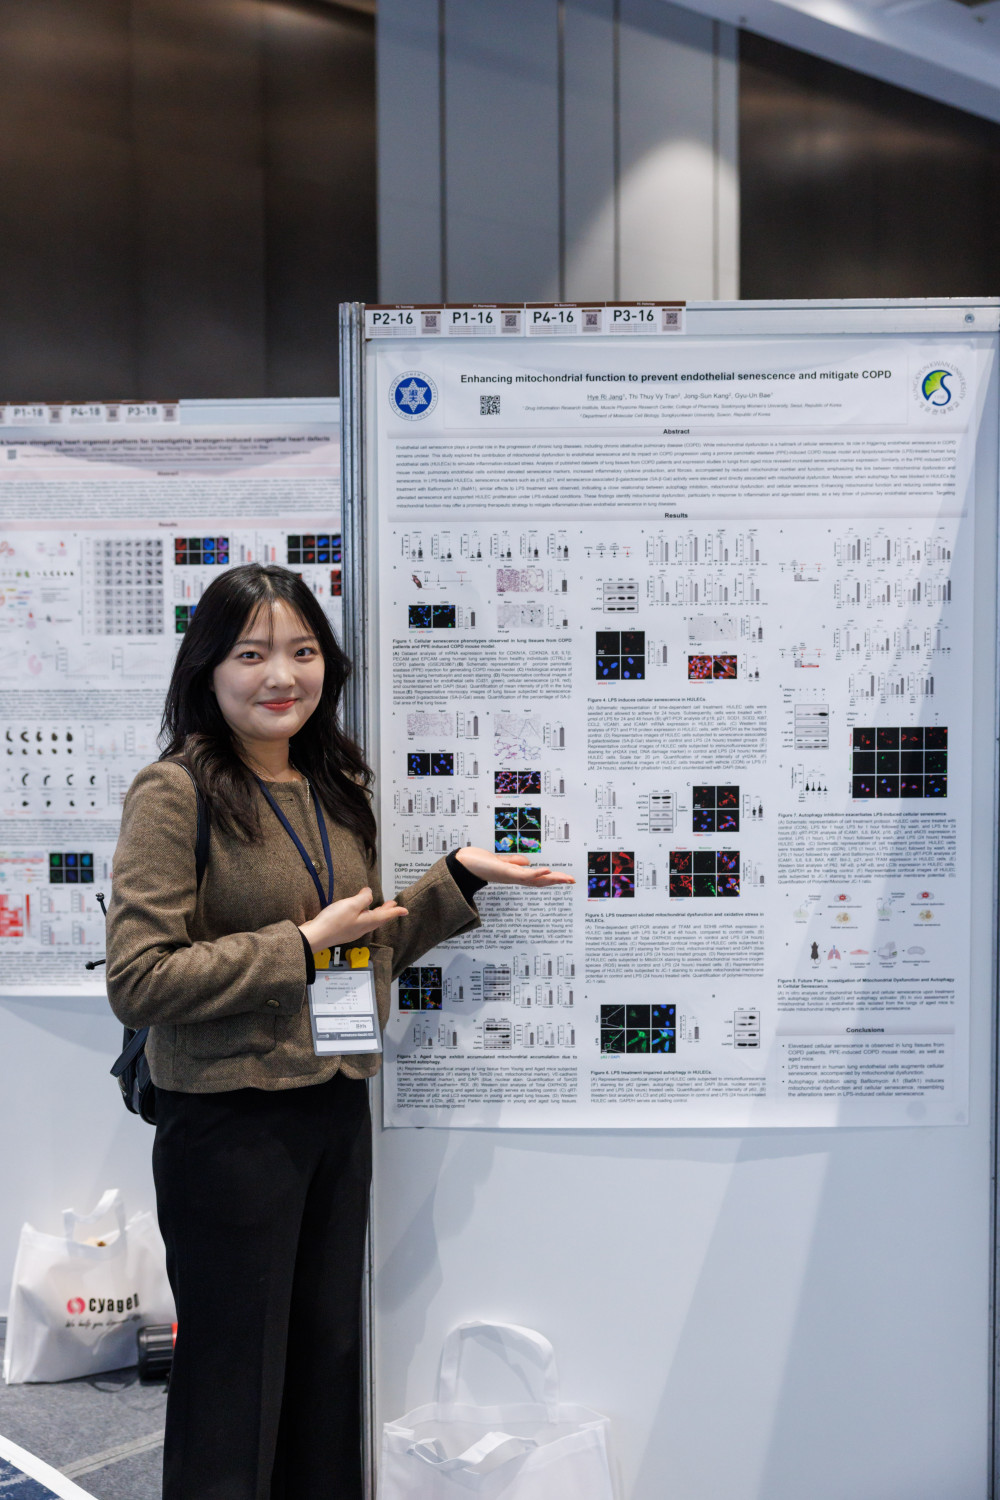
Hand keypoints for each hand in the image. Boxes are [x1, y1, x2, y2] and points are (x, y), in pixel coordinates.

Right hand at [299, 887, 407, 953]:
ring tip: (379, 906)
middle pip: (378, 918)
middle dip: (387, 910)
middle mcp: (362, 927)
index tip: (405, 910)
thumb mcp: (351, 905)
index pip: (385, 916)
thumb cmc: (334, 921)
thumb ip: (363, 898)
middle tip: (393, 904)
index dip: (395, 911)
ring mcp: (352, 929)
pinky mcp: (343, 929)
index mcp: (367, 922)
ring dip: (376, 912)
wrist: (315, 936)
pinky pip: (359, 920)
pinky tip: (359, 911)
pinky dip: (364, 914)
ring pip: (369, 920)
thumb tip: (370, 893)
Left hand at [454, 847, 574, 886]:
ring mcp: (510, 876)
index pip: (537, 877)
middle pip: (539, 881)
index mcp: (515, 874)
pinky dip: (536, 873)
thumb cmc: (478, 862)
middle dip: (557, 881)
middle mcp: (514, 877)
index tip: (566, 878)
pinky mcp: (505, 872)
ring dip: (551, 879)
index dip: (551, 878)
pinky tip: (546, 870)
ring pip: (535, 880)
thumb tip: (527, 862)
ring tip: (566, 878)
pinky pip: (523, 874)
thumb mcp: (500, 861)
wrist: (462, 865)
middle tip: (573, 881)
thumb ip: (513, 862)